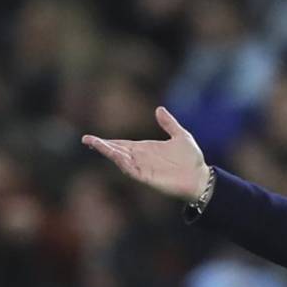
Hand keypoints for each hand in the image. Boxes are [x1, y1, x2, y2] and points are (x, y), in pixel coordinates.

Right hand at [82, 106, 208, 200]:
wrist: (201, 177)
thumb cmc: (192, 160)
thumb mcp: (181, 136)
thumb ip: (169, 123)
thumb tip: (159, 109)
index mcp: (146, 149)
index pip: (122, 144)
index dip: (108, 142)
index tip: (91, 138)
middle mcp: (141, 159)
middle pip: (117, 151)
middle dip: (102, 146)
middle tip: (86, 139)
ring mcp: (144, 168)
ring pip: (121, 160)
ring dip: (109, 152)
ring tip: (95, 144)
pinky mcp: (148, 177)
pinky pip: (132, 170)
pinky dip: (123, 163)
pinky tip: (116, 156)